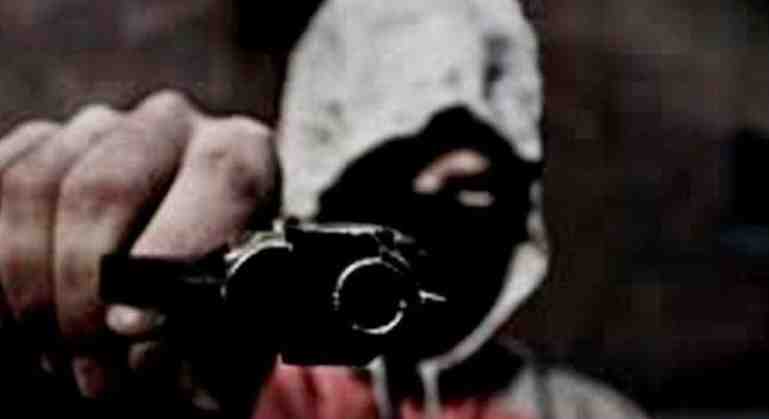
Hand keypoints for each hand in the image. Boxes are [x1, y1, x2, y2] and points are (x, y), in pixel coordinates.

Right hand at [0, 91, 279, 412]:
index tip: (132, 327)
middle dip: (86, 292)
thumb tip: (141, 330)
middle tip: (97, 371)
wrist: (163, 317)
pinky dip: (0, 273)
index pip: (223, 174)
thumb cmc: (206, 328)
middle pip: (107, 187)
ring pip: (33, 190)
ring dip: (35, 293)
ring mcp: (95, 128)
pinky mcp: (33, 145)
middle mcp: (171, 125)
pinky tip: (28, 321)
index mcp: (244, 156)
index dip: (172, 252)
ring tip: (66, 358)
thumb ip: (205, 339)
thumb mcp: (228, 345)